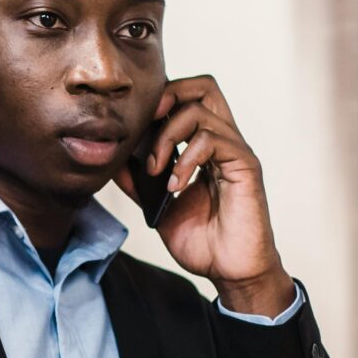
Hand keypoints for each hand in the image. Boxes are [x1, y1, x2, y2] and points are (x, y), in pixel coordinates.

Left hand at [115, 74, 293, 316]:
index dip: (159, 101)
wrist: (230, 271)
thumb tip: (113, 159)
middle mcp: (223, 141)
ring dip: (167, 136)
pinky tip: (175, 184)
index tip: (134, 128)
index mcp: (205, 146)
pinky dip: (185, 158)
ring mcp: (235, 151)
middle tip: (146, 127)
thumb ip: (138, 181)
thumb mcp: (158, 206)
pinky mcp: (245, 166)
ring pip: (200, 110)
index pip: (187, 98)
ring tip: (155, 170)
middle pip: (202, 86)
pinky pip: (212, 140)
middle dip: (167, 97)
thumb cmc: (203, 241)